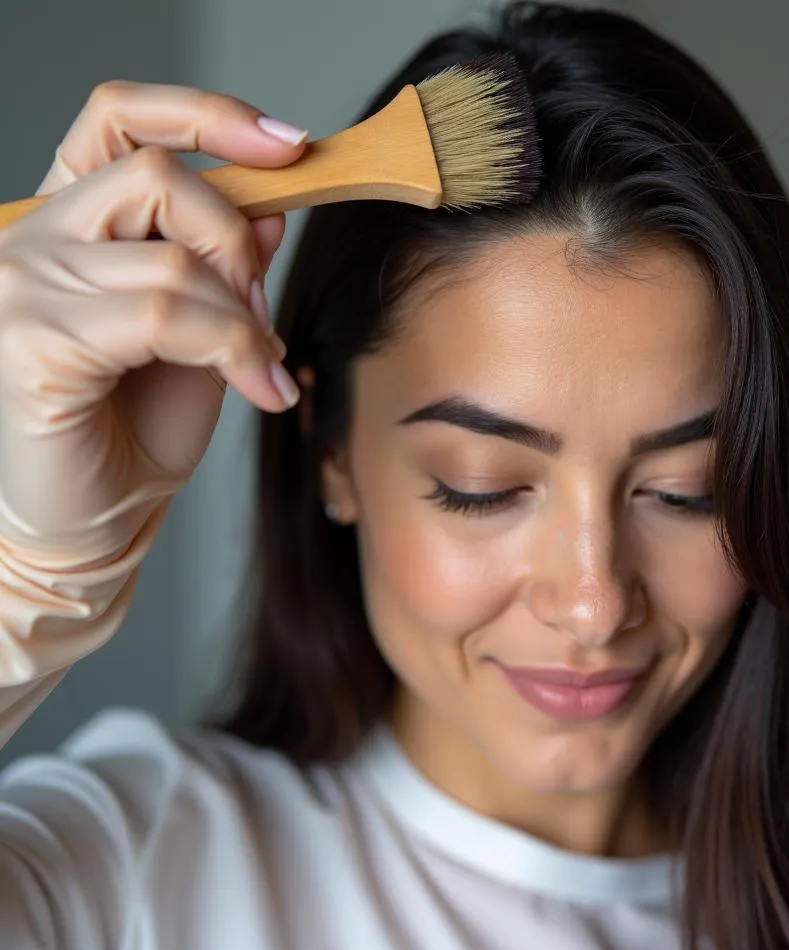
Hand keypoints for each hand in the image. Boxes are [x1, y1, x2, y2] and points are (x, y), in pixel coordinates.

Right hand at [0, 81, 306, 562]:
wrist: (94, 520)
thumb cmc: (135, 429)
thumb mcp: (201, 335)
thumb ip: (224, 270)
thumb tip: (269, 211)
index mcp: (70, 223)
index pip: (119, 119)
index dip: (205, 115)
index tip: (287, 144)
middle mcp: (33, 239)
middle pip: (159, 177)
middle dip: (237, 246)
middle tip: (263, 316)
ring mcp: (22, 285)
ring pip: (174, 260)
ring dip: (243, 320)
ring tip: (263, 369)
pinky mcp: (32, 340)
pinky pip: (164, 317)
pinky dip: (232, 351)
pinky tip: (259, 390)